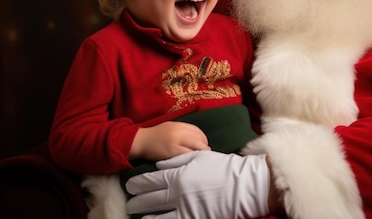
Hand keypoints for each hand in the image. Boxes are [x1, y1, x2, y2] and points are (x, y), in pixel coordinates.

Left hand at [125, 150, 269, 218]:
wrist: (241, 185)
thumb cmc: (221, 168)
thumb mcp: (199, 158)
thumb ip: (176, 161)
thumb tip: (159, 164)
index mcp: (177, 175)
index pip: (150, 180)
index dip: (138, 183)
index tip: (131, 185)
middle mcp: (176, 193)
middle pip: (149, 198)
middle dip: (137, 201)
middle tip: (130, 203)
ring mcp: (182, 208)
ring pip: (156, 214)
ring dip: (144, 215)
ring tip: (136, 214)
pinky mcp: (191, 218)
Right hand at [130, 122, 209, 160]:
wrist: (140, 141)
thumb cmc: (156, 135)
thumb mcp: (170, 127)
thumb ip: (183, 131)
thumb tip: (197, 139)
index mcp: (179, 125)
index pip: (198, 131)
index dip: (204, 139)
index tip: (204, 145)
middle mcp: (179, 132)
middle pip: (199, 139)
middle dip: (205, 147)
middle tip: (206, 153)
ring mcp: (176, 142)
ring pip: (196, 147)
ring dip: (201, 153)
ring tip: (201, 159)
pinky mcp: (171, 152)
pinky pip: (187, 155)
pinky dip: (192, 158)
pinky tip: (192, 162)